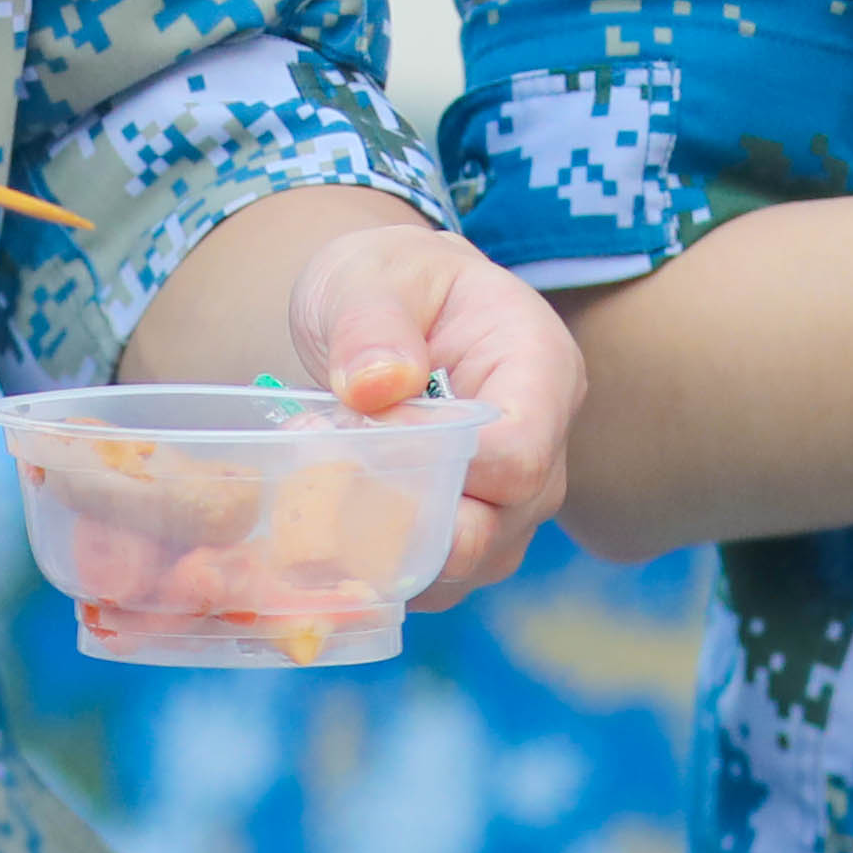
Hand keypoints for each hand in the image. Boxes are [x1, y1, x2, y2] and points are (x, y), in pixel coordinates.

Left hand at [283, 217, 583, 599]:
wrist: (387, 307)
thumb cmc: (390, 281)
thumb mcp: (370, 275)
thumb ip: (371, 323)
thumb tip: (376, 386)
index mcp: (539, 368)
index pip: (518, 456)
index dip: (442, 470)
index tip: (364, 439)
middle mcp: (544, 446)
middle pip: (497, 527)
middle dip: (403, 526)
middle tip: (315, 492)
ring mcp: (510, 501)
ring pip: (467, 567)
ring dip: (382, 553)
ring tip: (308, 506)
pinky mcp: (469, 533)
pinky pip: (434, 577)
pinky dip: (375, 568)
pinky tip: (318, 532)